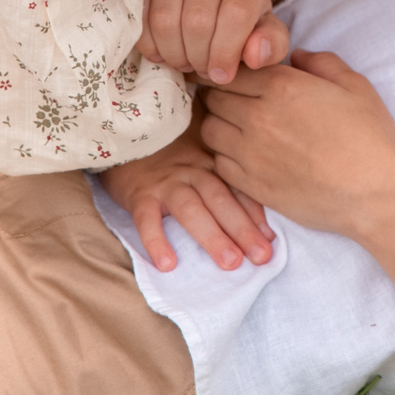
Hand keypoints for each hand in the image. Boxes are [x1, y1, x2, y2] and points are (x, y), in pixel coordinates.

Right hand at [99, 115, 275, 273]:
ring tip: (230, 263)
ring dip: (212, 236)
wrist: (123, 130)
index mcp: (210, 162)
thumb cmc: (167, 144)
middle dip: (243, 229)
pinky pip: (146, 219)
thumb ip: (221, 165)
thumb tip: (253, 197)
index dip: (255, 213)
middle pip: (221, 200)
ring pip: (192, 209)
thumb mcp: (198, 147)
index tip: (271, 239)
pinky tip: (167, 264)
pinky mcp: (139, 193)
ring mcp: (166, 183)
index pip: (237, 188)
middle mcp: (192, 171)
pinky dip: (156, 240)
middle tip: (262, 257)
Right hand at [139, 0, 289, 84]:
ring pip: (165, 20)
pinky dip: (150, 45)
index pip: (235, 15)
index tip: (222, 75)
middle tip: (202, 70)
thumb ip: (272, 45)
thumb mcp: (265, 32)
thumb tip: (255, 56)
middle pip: (197, 21)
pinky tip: (164, 52)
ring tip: (185, 61)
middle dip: (198, 58)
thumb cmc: (242, 19)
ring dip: (174, 53)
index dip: (226, 53)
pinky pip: (140, 17)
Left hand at [203, 51, 394, 315]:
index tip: (229, 73)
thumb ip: (322, 63)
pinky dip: (225, 155)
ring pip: (209, 130)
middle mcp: (258, 117)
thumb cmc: (369, 137)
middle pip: (213, 98)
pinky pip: (219, 163)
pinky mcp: (251, 184)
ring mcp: (251, 154)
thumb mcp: (354, 85)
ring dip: (219, 124)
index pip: (231, 70)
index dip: (228, 70)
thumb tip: (297, 56)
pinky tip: (245, 154)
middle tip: (234, 98)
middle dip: (221, 94)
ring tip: (237, 126)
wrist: (373, 192)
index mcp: (281, 86)